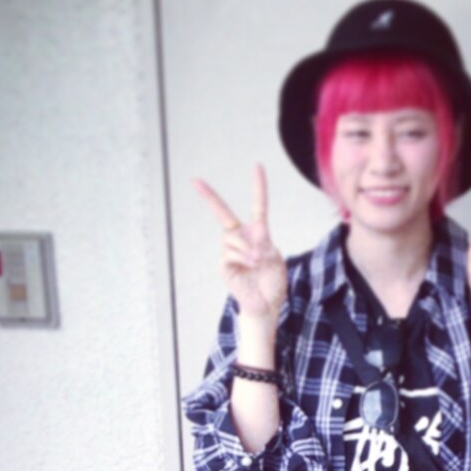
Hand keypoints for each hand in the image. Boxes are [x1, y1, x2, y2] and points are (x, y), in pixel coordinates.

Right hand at [193, 164, 286, 322]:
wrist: (266, 305)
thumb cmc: (272, 283)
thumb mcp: (275, 258)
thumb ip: (264, 244)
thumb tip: (247, 243)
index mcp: (257, 233)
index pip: (257, 205)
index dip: (258, 186)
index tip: (257, 166)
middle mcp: (240, 237)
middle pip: (222, 212)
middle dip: (208, 195)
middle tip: (195, 181)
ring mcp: (229, 250)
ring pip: (232, 237)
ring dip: (247, 248)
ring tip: (256, 262)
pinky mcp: (223, 264)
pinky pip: (229, 252)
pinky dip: (242, 257)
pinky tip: (249, 266)